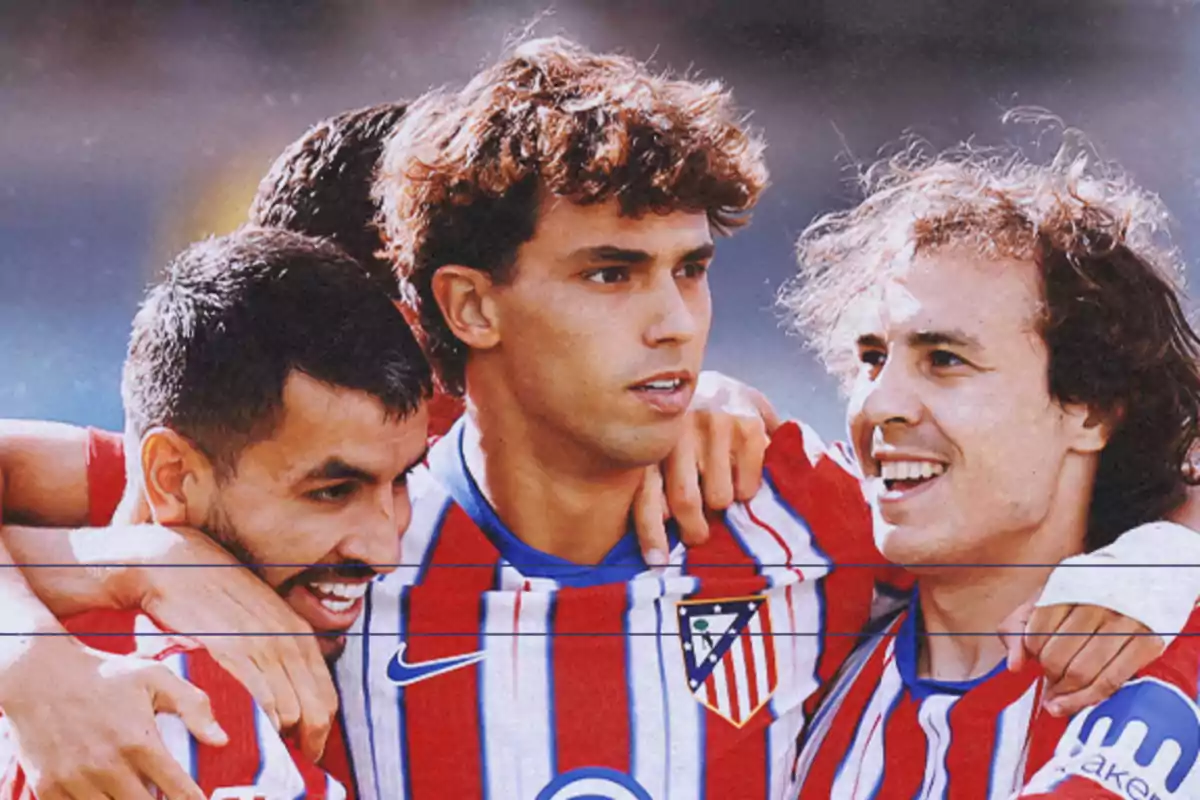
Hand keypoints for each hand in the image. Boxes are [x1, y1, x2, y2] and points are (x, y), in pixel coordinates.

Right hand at [0, 637, 225, 799]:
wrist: (40, 677)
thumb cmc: (104, 676)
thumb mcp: (155, 677)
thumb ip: (193, 706)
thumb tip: (221, 740)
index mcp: (138, 741)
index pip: (177, 788)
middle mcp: (107, 766)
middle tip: (167, 795)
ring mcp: (76, 780)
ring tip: (137, 791)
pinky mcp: (49, 788)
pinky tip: (106, 793)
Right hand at [112, 525, 337, 760]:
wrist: (178, 565)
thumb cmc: (216, 595)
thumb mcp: (261, 618)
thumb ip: (278, 648)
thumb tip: (287, 688)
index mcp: (300, 633)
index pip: (327, 695)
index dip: (321, 731)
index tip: (310, 752)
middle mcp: (290, 640)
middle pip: (317, 709)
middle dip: (309, 742)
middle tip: (293, 766)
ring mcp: (264, 645)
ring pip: (291, 709)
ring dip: (282, 739)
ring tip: (268, 759)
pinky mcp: (233, 651)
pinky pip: (259, 698)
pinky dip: (260, 723)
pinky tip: (251, 738)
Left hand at [634, 371, 780, 562]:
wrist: (717, 386)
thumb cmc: (683, 435)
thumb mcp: (662, 457)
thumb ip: (655, 492)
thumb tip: (655, 551)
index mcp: (652, 444)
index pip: (647, 494)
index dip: (651, 533)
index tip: (657, 561)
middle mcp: (679, 431)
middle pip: (686, 502)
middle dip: (694, 530)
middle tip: (698, 536)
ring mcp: (713, 425)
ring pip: (719, 498)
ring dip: (721, 505)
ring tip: (718, 494)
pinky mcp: (745, 426)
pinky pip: (747, 486)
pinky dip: (745, 491)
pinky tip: (739, 478)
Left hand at [999, 600, 1164, 715]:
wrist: (1140, 579)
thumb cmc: (1083, 594)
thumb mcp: (1044, 597)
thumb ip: (1017, 626)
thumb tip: (1014, 666)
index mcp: (1066, 588)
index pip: (1036, 634)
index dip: (1032, 652)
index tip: (1035, 657)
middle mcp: (1096, 604)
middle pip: (1058, 658)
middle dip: (1049, 675)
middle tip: (1050, 679)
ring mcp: (1124, 623)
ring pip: (1083, 673)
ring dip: (1065, 691)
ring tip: (1058, 694)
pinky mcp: (1147, 644)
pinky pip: (1110, 681)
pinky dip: (1087, 698)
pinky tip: (1071, 703)